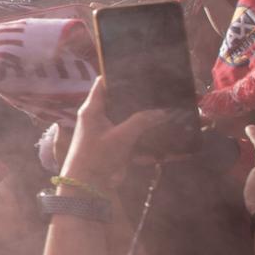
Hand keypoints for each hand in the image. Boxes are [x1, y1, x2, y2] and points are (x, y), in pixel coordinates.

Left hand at [59, 78, 178, 193]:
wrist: (89, 186)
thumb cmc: (98, 156)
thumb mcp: (121, 136)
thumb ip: (142, 121)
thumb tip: (163, 112)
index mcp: (92, 109)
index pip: (103, 83)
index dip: (117, 74)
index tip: (136, 68)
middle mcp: (98, 117)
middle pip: (119, 100)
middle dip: (137, 97)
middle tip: (157, 89)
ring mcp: (107, 131)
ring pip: (128, 119)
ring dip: (144, 117)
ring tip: (166, 107)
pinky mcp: (115, 145)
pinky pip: (133, 137)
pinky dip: (145, 136)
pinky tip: (163, 132)